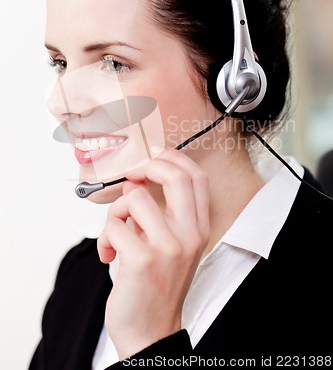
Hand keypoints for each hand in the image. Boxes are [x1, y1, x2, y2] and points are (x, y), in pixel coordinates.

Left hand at [97, 147, 209, 359]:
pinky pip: (115, 226)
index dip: (174, 158)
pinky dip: (104, 237)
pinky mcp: (142, 259)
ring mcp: (168, 247)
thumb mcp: (169, 246)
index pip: (197, 179)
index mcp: (198, 230)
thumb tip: (135, 180)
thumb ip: (158, 213)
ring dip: (116, 212)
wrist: (150, 332)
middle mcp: (189, 236)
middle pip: (175, 177)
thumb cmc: (157, 287)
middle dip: (148, 166)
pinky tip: (107, 254)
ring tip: (115, 233)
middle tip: (132, 175)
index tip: (154, 155)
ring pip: (135, 198)